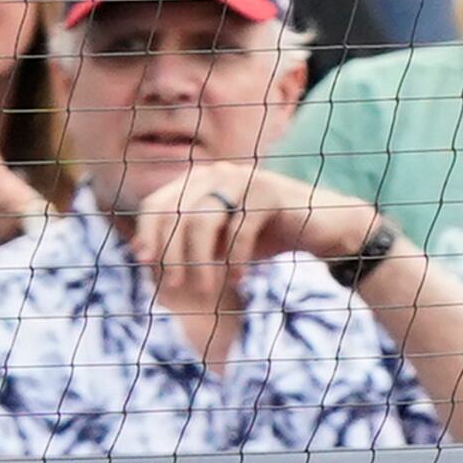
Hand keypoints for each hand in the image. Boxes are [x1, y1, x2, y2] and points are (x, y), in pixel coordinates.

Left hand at [132, 161, 387, 315]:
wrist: (319, 228)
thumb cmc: (263, 237)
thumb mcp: (217, 242)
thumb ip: (185, 244)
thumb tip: (143, 260)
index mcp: (198, 181)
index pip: (156, 204)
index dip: (146, 234)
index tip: (144, 265)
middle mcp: (216, 173)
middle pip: (174, 213)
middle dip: (170, 253)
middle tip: (174, 287)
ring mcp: (243, 178)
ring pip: (202, 220)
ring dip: (199, 261)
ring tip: (206, 290)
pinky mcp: (268, 191)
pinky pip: (238, 230)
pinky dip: (234, 259)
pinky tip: (239, 279)